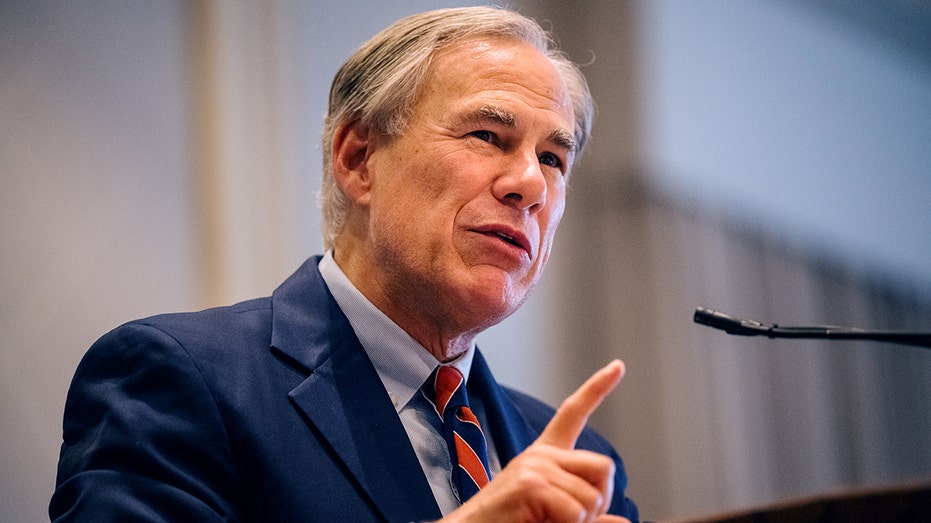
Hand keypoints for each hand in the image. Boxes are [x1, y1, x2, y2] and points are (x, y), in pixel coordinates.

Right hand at [442, 360, 629, 522]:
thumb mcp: (554, 514)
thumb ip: (586, 513)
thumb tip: (623, 522)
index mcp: (544, 456)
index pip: (573, 413)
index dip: (597, 388)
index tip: (617, 366)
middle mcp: (540, 455)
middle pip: (604, 467)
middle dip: (599, 500)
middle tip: (570, 518)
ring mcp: (534, 466)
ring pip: (592, 497)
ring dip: (580, 521)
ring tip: (546, 522)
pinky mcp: (530, 484)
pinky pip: (574, 511)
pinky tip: (540, 522)